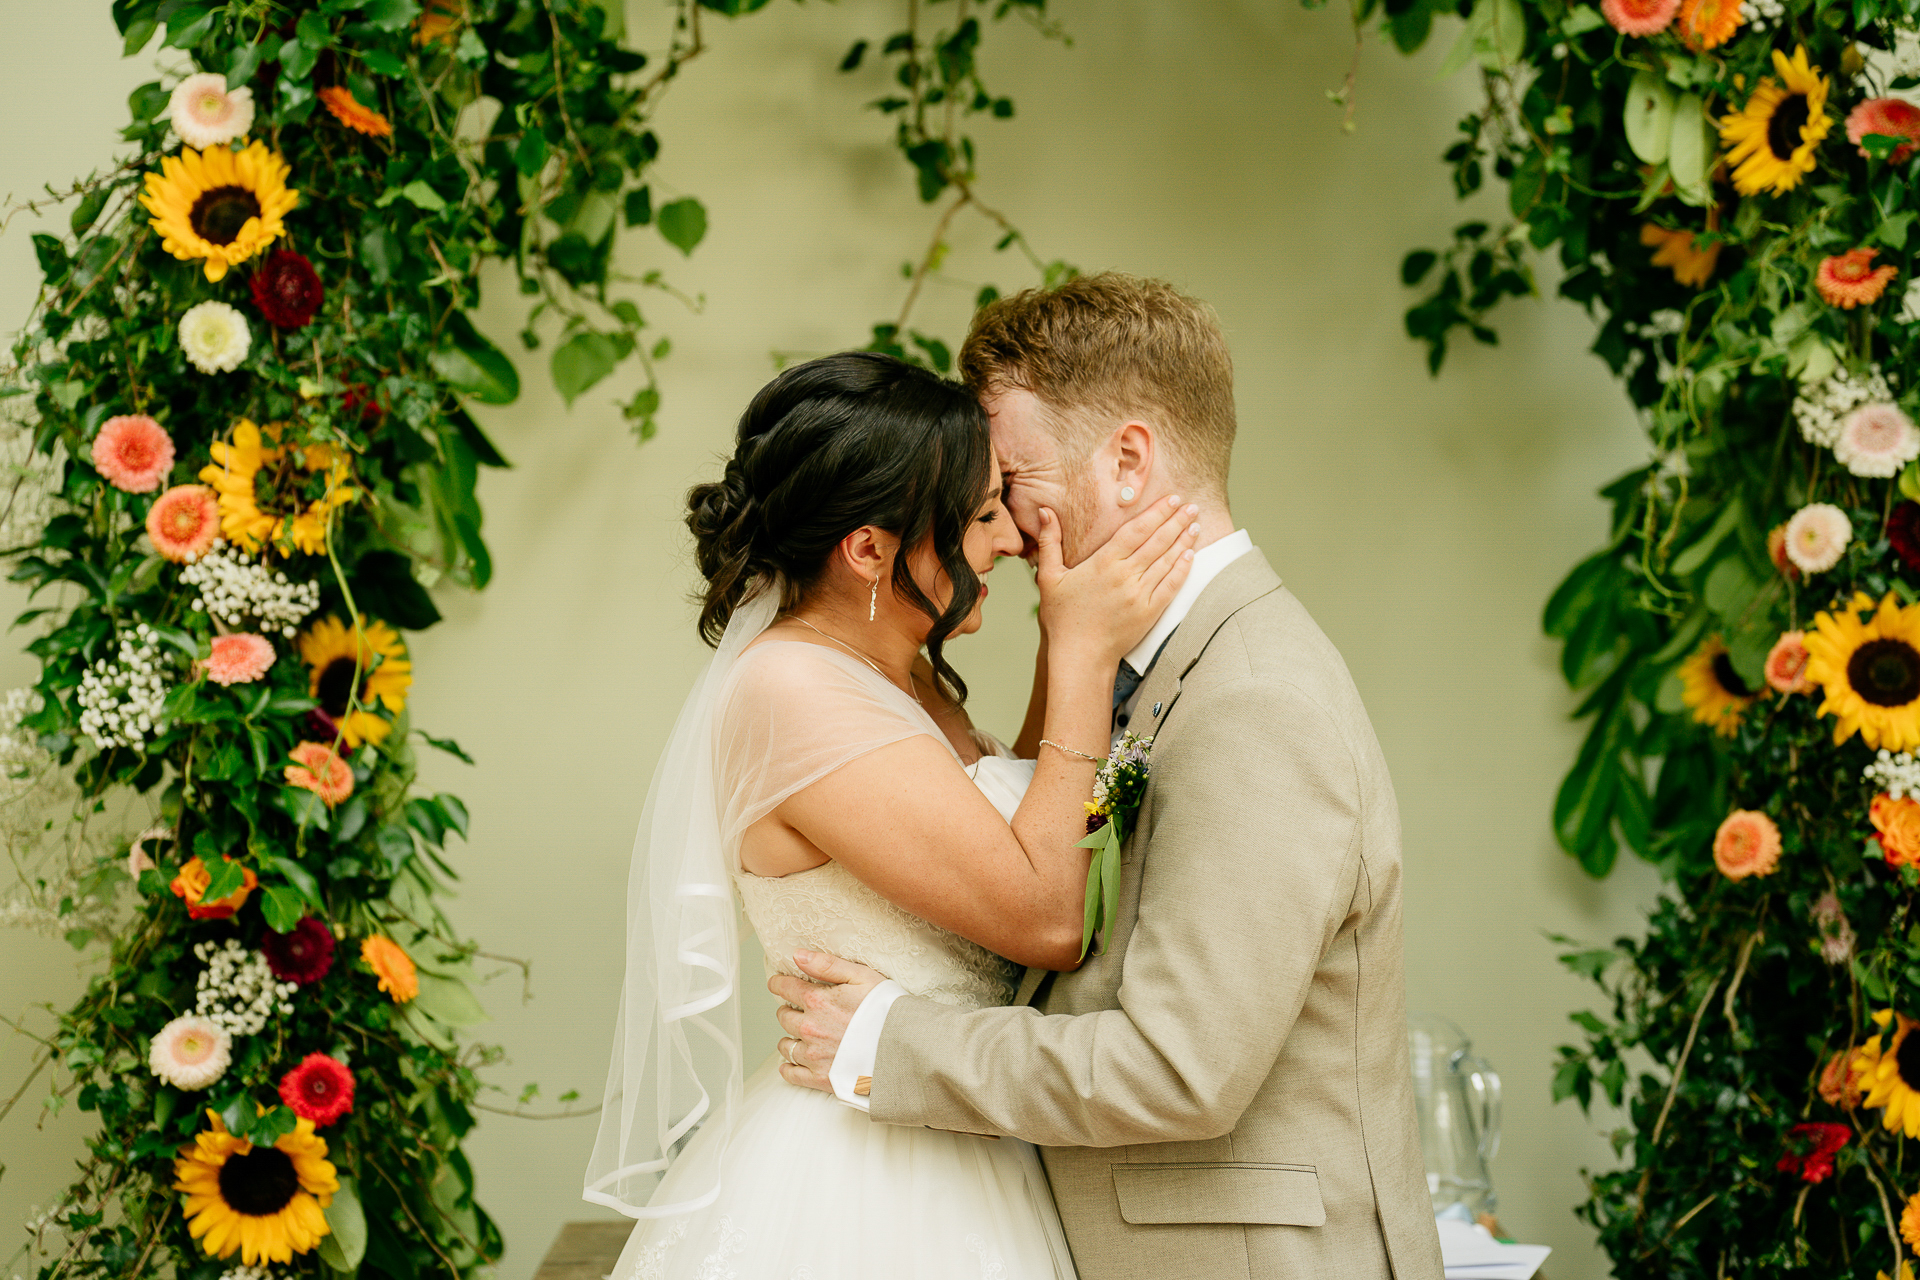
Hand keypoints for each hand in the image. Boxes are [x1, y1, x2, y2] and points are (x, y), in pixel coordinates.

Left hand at [768, 949, 888, 1093]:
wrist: (905, 1047)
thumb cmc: (888, 1009)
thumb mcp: (861, 976)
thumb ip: (827, 965)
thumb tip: (798, 955)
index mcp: (818, 1000)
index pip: (784, 988)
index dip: (778, 984)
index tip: (777, 984)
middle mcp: (810, 1028)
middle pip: (784, 1017)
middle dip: (788, 1010)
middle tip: (798, 1009)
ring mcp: (814, 1055)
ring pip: (786, 1045)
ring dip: (790, 1037)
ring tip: (800, 1035)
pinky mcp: (821, 1078)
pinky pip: (792, 1074)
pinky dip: (788, 1067)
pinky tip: (792, 1063)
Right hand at [1035, 495, 1199, 668]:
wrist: (1079, 657)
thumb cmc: (1062, 618)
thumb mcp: (1049, 577)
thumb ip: (1049, 541)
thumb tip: (1045, 511)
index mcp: (1103, 563)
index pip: (1136, 530)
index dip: (1156, 512)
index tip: (1171, 499)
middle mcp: (1125, 576)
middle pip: (1157, 541)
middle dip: (1176, 521)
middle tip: (1190, 505)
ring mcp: (1140, 595)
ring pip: (1167, 560)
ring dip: (1183, 540)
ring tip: (1195, 523)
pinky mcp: (1150, 613)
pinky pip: (1171, 586)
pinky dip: (1182, 568)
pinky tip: (1190, 555)